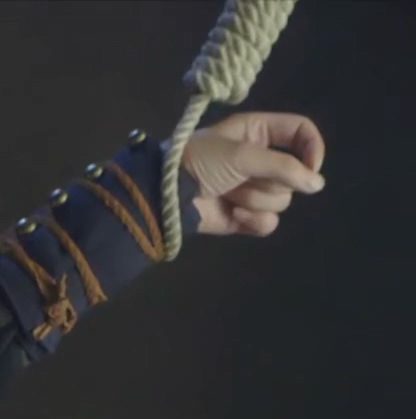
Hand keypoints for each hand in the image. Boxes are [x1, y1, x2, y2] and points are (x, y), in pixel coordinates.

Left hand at [182, 112, 326, 236]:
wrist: (165, 196)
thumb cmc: (200, 163)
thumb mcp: (242, 154)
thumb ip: (283, 166)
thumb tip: (317, 183)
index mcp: (257, 132)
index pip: (301, 132)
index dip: (312, 148)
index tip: (310, 168)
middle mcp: (259, 159)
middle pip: (293, 174)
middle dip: (268, 181)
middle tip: (240, 178)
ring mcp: (253, 188)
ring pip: (281, 200)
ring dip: (254, 199)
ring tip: (228, 194)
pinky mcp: (245, 216)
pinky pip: (269, 222)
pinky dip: (253, 220)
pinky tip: (233, 214)